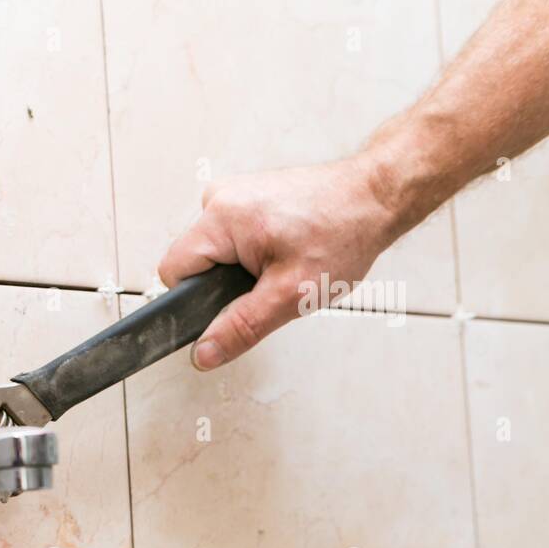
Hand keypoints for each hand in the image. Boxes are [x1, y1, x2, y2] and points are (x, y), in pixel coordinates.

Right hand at [158, 157, 397, 369]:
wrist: (375, 196)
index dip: (195, 300)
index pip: (172, 272)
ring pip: (211, 251)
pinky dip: (250, 251)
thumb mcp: (291, 295)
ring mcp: (232, 193)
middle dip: (224, 284)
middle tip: (270, 283)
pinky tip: (284, 249)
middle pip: (192, 261)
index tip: (229, 306)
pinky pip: (228, 236)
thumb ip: (240, 327)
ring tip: (284, 263)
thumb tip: (203, 354)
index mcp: (221, 218)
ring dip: (239, 268)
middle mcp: (220, 198)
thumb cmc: (343, 233)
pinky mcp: (246, 195)